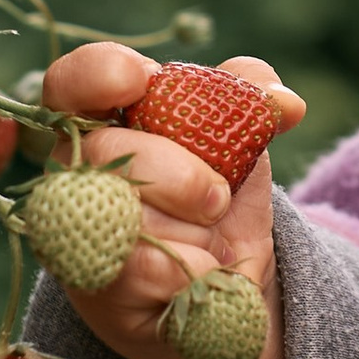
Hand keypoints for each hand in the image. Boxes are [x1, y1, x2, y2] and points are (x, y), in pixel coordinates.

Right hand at [40, 42, 304, 358]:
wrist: (223, 282)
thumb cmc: (217, 193)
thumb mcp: (239, 140)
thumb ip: (253, 102)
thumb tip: (285, 103)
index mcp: (103, 117)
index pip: (72, 80)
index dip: (97, 73)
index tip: (138, 80)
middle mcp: (73, 169)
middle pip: (107, 150)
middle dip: (182, 175)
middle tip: (217, 197)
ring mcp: (73, 228)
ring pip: (126, 216)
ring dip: (191, 230)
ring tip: (205, 238)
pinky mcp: (87, 284)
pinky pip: (141, 270)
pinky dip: (189, 271)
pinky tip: (196, 273)